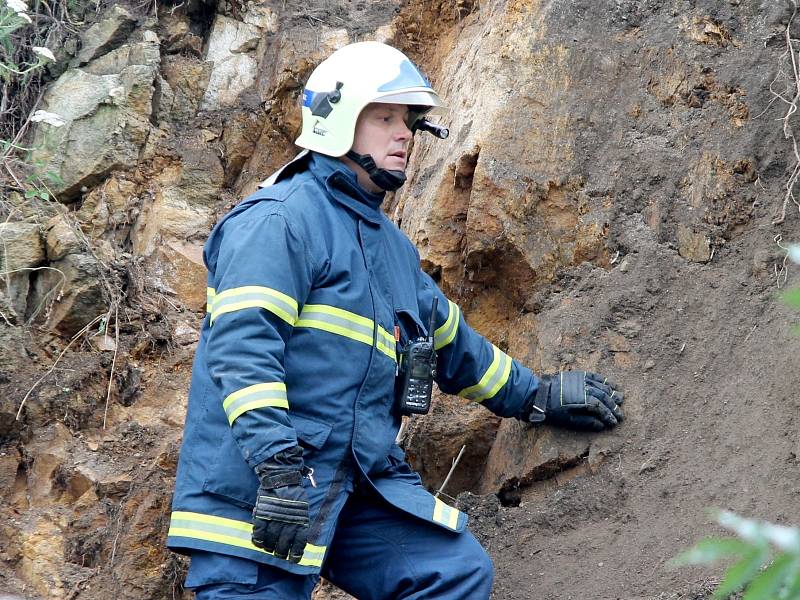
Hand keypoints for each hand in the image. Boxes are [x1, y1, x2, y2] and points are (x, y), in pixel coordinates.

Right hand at [252, 447, 309, 562]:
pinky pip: (258, 533)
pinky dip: (258, 540)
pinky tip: (259, 542)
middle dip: (281, 553)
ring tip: (269, 549)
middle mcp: (288, 523)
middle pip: (283, 545)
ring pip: (270, 542)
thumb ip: (301, 523)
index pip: (299, 543)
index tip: (293, 560)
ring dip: (269, 548)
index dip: (296, 554)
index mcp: (300, 521)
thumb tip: (299, 540)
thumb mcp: (303, 508)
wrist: (281, 478)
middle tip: (279, 555)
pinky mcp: (262, 516)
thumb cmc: (294, 493)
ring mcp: (274, 520)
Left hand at [524, 371, 623, 430]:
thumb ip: (586, 422)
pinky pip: (595, 376)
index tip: (615, 422)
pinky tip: (611, 384)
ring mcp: (582, 381)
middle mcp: (585, 389)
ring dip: (612, 393)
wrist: (538, 394)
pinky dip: (604, 380)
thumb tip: (601, 425)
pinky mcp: (578, 375)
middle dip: (614, 407)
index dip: (609, 416)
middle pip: (604, 397)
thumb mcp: (568, 420)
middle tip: (621, 414)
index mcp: (582, 401)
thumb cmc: (552, 410)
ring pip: (602, 387)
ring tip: (621, 399)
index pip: (601, 408)